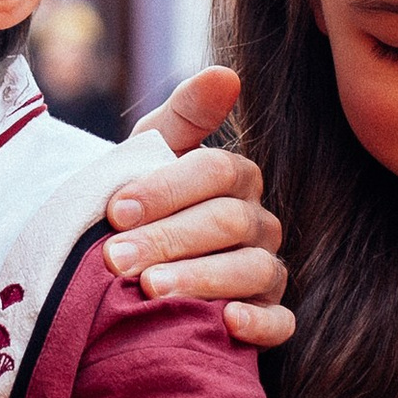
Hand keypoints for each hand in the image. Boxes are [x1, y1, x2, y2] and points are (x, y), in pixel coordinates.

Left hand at [113, 67, 291, 345]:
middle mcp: (259, 223)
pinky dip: (258, 323)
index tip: (116, 210)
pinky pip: (281, 322)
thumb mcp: (148, 157)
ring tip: (151, 291)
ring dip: (201, 279)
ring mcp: (267, 271)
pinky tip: (225, 322)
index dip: (167, 189)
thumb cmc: (135, 210)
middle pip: (229, 222)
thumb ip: (184, 116)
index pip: (216, 172)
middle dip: (169, 238)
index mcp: (234, 179)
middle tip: (116, 259)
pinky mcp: (269, 318)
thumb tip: (227, 74)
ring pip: (253, 270)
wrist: (123, 274)